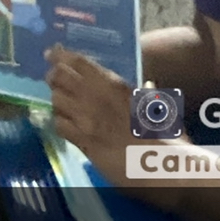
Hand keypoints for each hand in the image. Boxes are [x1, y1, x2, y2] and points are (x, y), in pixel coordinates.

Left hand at [46, 47, 165, 189]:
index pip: (81, 63)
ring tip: (59, 98)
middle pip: (61, 78)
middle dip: (54, 75)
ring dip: (56, 97)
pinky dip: (59, 121)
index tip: (52, 52)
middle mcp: (96, 99)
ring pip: (56, 100)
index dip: (61, 56)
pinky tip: (65, 122)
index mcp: (115, 86)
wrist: (163, 167)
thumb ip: (147, 95)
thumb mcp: (159, 106)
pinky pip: (60, 126)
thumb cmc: (168, 136)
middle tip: (52, 75)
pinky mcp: (83, 143)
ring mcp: (87, 122)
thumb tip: (147, 86)